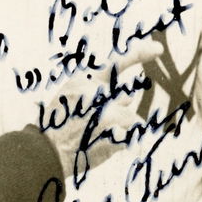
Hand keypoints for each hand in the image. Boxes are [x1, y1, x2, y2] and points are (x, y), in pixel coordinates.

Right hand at [41, 40, 163, 177]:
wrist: (45, 152)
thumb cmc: (59, 126)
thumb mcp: (71, 96)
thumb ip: (98, 91)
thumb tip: (129, 96)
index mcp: (84, 79)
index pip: (117, 61)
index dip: (139, 53)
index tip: (157, 48)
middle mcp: (96, 92)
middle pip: (125, 98)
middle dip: (119, 110)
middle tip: (95, 123)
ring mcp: (105, 112)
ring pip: (132, 118)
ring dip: (121, 129)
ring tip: (96, 137)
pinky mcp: (112, 132)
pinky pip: (133, 136)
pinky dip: (126, 143)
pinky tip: (105, 146)